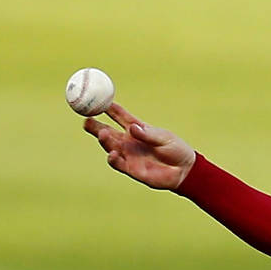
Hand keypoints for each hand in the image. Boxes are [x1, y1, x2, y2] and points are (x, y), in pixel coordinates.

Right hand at [81, 103, 196, 190]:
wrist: (184, 171)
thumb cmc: (176, 150)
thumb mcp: (164, 138)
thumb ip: (148, 134)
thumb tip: (133, 128)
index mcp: (137, 129)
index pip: (119, 116)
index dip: (108, 107)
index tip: (98, 98)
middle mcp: (129, 141)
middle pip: (107, 131)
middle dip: (95, 125)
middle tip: (86, 118)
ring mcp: (128, 155)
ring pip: (110, 146)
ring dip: (104, 140)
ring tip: (102, 133)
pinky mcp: (131, 169)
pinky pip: (117, 163)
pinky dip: (113, 159)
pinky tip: (111, 153)